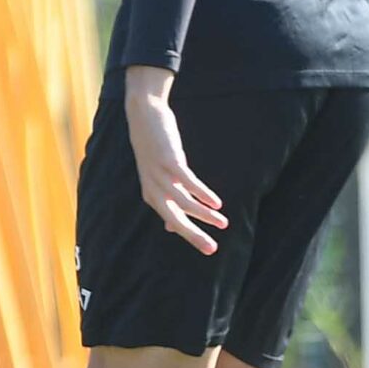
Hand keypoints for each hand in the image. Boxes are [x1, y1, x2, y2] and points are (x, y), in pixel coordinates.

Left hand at [122, 71, 225, 253]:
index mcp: (152, 194)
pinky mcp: (169, 161)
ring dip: (204, 214)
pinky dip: (202, 194)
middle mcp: (154, 188)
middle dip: (194, 235)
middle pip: (175, 218)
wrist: (145, 117)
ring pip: (184, 202)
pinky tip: (216, 202)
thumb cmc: (155, 148)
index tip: (207, 247)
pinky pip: (188, 182)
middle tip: (212, 249)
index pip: (173, 221)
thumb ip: (166, 198)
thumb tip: (169, 227)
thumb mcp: (158, 176)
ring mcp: (160, 175)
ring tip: (223, 222)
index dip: (190, 234)